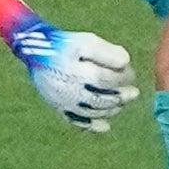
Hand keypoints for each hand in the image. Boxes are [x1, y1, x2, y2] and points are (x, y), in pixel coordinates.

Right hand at [2, 15, 135, 130]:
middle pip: (102, 99)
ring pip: (92, 112)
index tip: (130, 73)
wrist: (34, 51)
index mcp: (78, 74)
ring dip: (110, 110)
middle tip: (133, 93)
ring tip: (121, 104)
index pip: (108, 80)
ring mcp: (63, 102)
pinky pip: (76, 121)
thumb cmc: (63, 44)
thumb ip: (107, 51)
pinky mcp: (58, 106)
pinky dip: (92, 126)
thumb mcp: (86, 41)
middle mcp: (71, 91)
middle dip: (120, 97)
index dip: (123, 78)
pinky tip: (105, 127)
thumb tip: (125, 63)